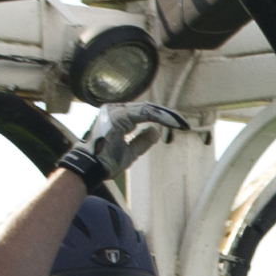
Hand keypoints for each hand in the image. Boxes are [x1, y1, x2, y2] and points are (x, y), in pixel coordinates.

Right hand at [52, 102, 187, 192]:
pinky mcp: (117, 116)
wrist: (90, 167)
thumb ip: (142, 141)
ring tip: (182, 122)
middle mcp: (114, 110)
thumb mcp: (130, 151)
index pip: (143, 113)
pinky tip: (172, 121)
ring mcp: (114, 111)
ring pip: (146, 108)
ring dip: (166, 115)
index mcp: (117, 117)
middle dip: (168, 115)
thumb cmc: (105, 160)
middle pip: (146, 108)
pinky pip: (142, 112)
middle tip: (185, 123)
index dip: (162, 117)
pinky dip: (158, 116)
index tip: (180, 125)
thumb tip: (155, 131)